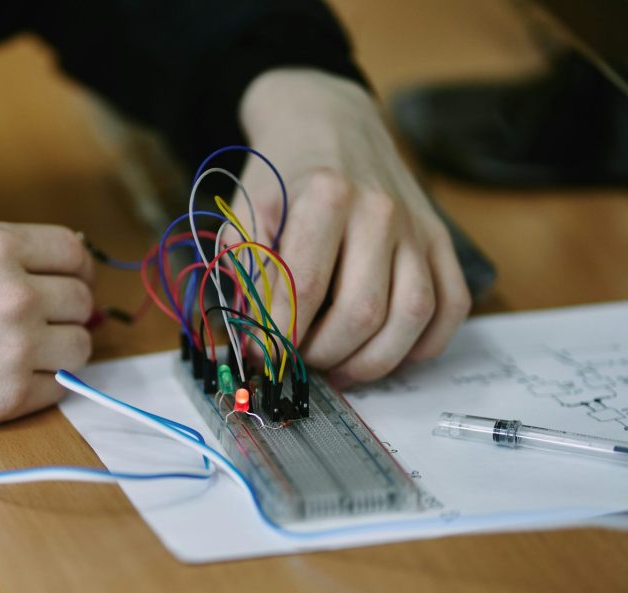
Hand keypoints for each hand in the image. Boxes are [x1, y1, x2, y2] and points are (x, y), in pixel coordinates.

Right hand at [0, 223, 93, 470]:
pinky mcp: (11, 398)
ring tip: (30, 356)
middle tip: (47, 324)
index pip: (71, 248)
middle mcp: (12, 291)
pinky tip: (11, 382)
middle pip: (81, 298)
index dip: (76, 266)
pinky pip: (61, 388)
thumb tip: (35, 266)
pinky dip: (44, 387)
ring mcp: (16, 347)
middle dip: (68, 311)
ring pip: (81, 346)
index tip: (73, 279)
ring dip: (62, 351)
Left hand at [235, 68, 470, 385]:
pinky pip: (451, 307)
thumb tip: (253, 338)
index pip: (305, 287)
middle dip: (325, 353)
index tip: (264, 353)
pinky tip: (384, 352)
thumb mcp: (245, 210)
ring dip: (372, 360)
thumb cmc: (282, 175)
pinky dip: (422, 345)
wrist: (329, 123)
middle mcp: (381, 211)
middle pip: (363, 311)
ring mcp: (418, 228)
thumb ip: (245, 270)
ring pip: (412, 316)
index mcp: (327, 196)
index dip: (281, 334)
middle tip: (300, 361)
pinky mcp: (442, 241)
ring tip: (337, 367)